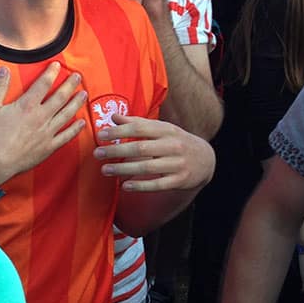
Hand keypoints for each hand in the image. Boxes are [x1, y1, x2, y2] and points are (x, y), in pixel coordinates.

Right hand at [0, 62, 86, 187]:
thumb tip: (4, 69)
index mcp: (27, 106)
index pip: (43, 84)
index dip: (51, 73)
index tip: (57, 65)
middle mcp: (41, 117)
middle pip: (60, 97)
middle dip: (70, 85)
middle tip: (78, 76)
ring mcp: (47, 132)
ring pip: (67, 114)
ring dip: (76, 103)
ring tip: (84, 94)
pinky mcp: (49, 147)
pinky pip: (66, 136)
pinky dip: (76, 129)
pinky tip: (82, 122)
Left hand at [93, 114, 213, 191]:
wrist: (206, 159)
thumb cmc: (175, 141)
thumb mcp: (161, 128)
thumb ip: (137, 123)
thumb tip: (113, 116)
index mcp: (166, 130)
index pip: (139, 128)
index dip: (119, 131)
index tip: (101, 135)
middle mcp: (173, 146)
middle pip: (140, 148)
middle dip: (116, 151)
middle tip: (97, 154)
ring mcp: (177, 164)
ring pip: (147, 167)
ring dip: (123, 169)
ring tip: (105, 170)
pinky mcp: (180, 180)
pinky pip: (157, 184)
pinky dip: (140, 186)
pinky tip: (124, 186)